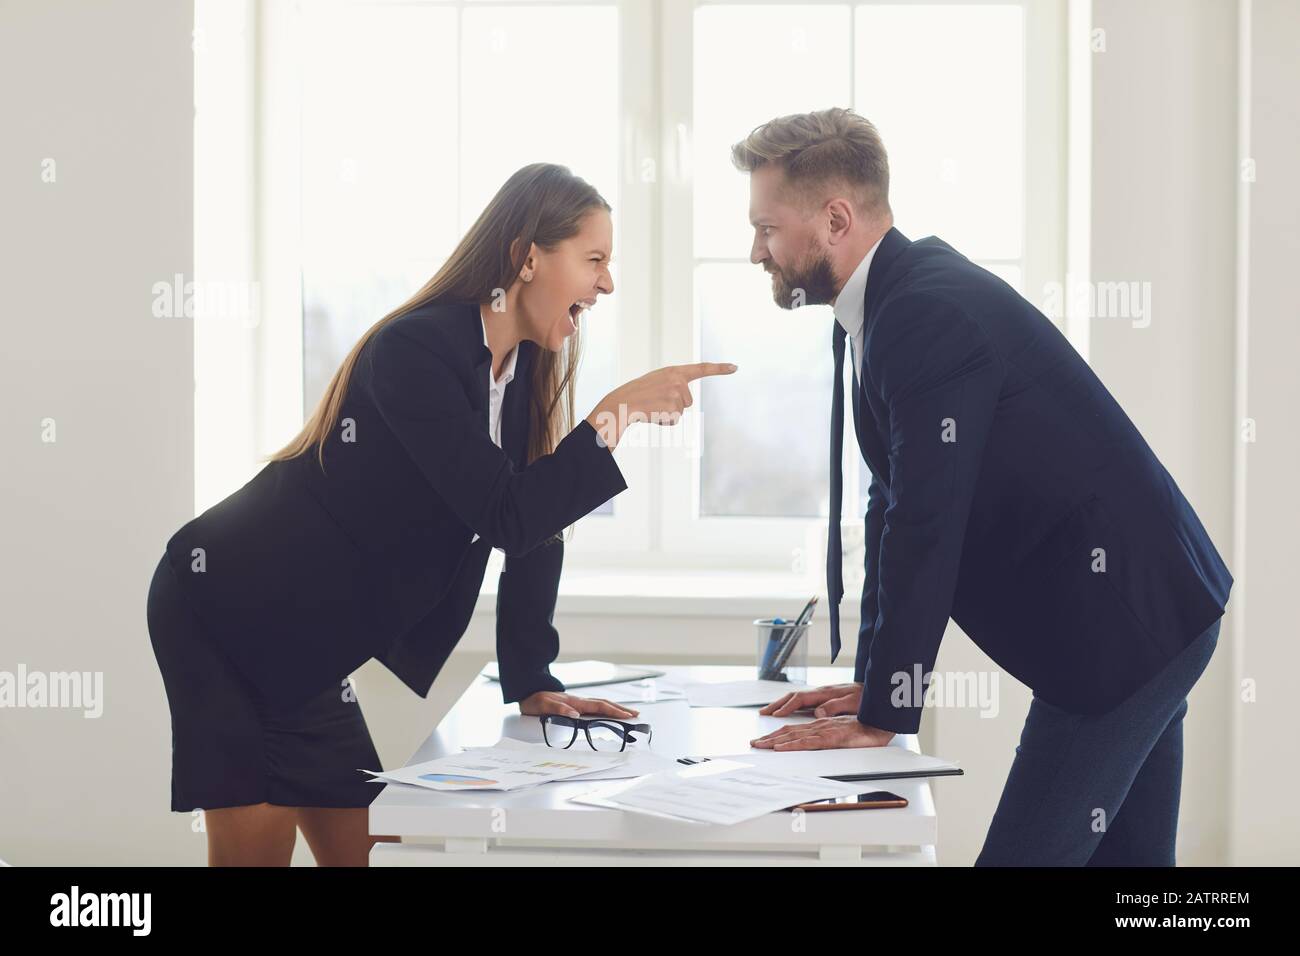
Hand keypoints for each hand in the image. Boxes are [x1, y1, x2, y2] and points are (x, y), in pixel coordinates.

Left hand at [518, 690, 639, 720]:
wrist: (527, 691)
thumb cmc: (535, 699)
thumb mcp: (544, 706)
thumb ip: (559, 710)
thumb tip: (576, 716)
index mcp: (575, 702)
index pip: (600, 707)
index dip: (614, 711)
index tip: (628, 716)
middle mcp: (579, 701)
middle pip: (605, 704)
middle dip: (621, 709)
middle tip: (636, 715)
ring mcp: (577, 702)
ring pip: (601, 704)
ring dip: (615, 708)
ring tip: (627, 713)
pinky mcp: (574, 705)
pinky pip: (594, 706)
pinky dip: (605, 709)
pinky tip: (607, 713)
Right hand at [586, 362, 737, 449]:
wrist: (620, 403)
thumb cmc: (637, 395)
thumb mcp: (656, 381)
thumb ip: (673, 382)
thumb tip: (684, 398)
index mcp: (673, 371)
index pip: (701, 368)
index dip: (719, 368)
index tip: (735, 367)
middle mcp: (677, 379)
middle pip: (688, 401)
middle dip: (674, 406)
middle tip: (655, 402)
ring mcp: (675, 392)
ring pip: (681, 412)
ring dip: (667, 414)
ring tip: (652, 407)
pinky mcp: (672, 406)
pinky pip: (674, 420)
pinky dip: (663, 421)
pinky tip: (651, 414)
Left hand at [750, 716, 894, 750]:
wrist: (881, 724)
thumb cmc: (865, 728)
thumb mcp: (842, 731)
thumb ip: (827, 734)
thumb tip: (813, 739)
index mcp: (820, 724)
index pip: (793, 729)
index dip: (776, 734)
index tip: (763, 741)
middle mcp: (818, 725)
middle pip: (788, 731)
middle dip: (769, 738)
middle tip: (754, 744)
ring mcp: (824, 731)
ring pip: (793, 736)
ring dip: (774, 741)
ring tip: (760, 745)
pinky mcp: (831, 738)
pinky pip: (808, 742)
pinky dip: (792, 745)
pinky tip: (781, 748)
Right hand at [759, 682, 862, 717]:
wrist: (876, 690)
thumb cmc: (866, 698)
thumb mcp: (853, 703)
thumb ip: (835, 707)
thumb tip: (817, 713)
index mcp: (825, 693)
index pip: (800, 699)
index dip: (787, 706)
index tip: (776, 714)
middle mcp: (821, 692)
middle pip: (793, 697)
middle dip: (777, 704)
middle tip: (763, 712)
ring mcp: (822, 695)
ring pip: (796, 698)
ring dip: (781, 704)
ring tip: (769, 712)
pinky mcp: (824, 698)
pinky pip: (802, 701)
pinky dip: (791, 705)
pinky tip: (788, 711)